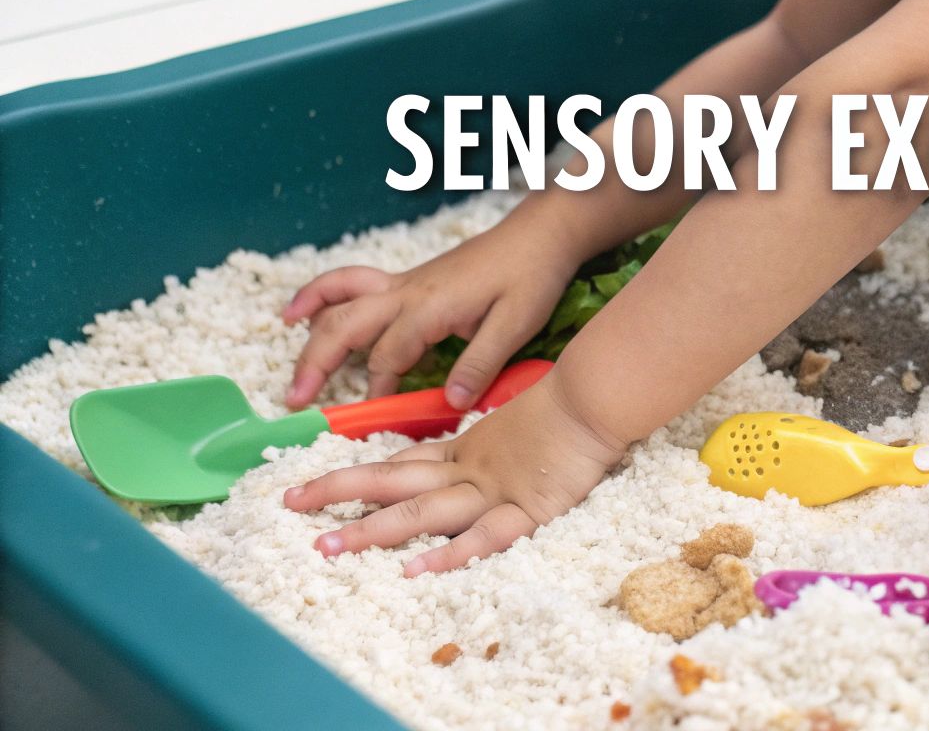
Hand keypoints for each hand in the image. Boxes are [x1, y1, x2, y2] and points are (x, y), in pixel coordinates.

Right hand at [281, 222, 578, 408]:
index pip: (388, 356)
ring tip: (292, 366)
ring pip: (340, 303)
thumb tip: (451, 403)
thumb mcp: (516, 324)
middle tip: (295, 401)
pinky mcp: (408, 282)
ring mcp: (404, 284)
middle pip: (344, 326)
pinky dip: (321, 296)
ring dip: (311, 333)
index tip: (376, 417)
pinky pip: (353, 285)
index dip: (379, 389)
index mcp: (429, 307)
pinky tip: (301, 313)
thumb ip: (481, 364)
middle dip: (316, 364)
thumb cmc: (531, 275)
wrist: (539, 233)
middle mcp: (406, 292)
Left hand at [282, 371, 626, 574]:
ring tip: (330, 546)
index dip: (354, 475)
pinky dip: (449, 553)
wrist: (597, 396)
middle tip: (293, 507)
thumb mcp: (516, 424)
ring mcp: (492, 492)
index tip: (313, 486)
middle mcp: (468, 472)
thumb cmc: (567, 406)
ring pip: (422, 511)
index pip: (400, 465)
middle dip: (341, 494)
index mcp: (467, 451)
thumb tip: (470, 455)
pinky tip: (416, 570)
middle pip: (393, 482)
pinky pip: (483, 537)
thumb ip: (490, 444)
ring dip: (373, 530)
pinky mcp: (526, 511)